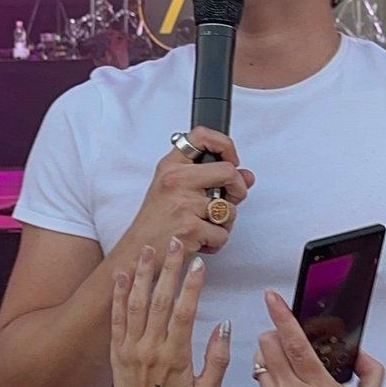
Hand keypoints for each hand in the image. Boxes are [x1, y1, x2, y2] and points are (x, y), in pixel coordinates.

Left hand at [108, 239, 230, 386]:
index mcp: (175, 357)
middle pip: (160, 300)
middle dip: (169, 268)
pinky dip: (119, 294)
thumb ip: (219, 359)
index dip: (193, 286)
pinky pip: (117, 317)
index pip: (185, 313)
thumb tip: (224, 326)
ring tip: (149, 249)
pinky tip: (123, 274)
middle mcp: (151, 348)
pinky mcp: (117, 350)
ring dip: (143, 274)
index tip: (199, 264)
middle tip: (175, 242)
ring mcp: (131, 348)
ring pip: (136, 303)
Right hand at [120, 127, 254, 260]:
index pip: (200, 135)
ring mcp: (183, 203)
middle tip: (230, 199)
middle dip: (238, 189)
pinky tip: (200, 240)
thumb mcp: (176, 189)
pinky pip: (222, 234)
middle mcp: (176, 180)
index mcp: (171, 166)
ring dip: (225, 222)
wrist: (138, 251)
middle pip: (228, 171)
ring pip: (230, 208)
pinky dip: (216, 241)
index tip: (231, 160)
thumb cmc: (157, 220)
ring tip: (206, 225)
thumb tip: (247, 176)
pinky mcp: (190, 228)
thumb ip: (212, 178)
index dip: (225, 144)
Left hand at [253, 291, 383, 386]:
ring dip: (272, 357)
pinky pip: (260, 383)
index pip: (293, 342)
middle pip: (268, 343)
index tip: (272, 297)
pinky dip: (270, 381)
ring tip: (289, 371)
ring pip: (260, 360)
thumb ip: (371, 372)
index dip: (281, 315)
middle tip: (286, 339)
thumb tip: (360, 351)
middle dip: (275, 333)